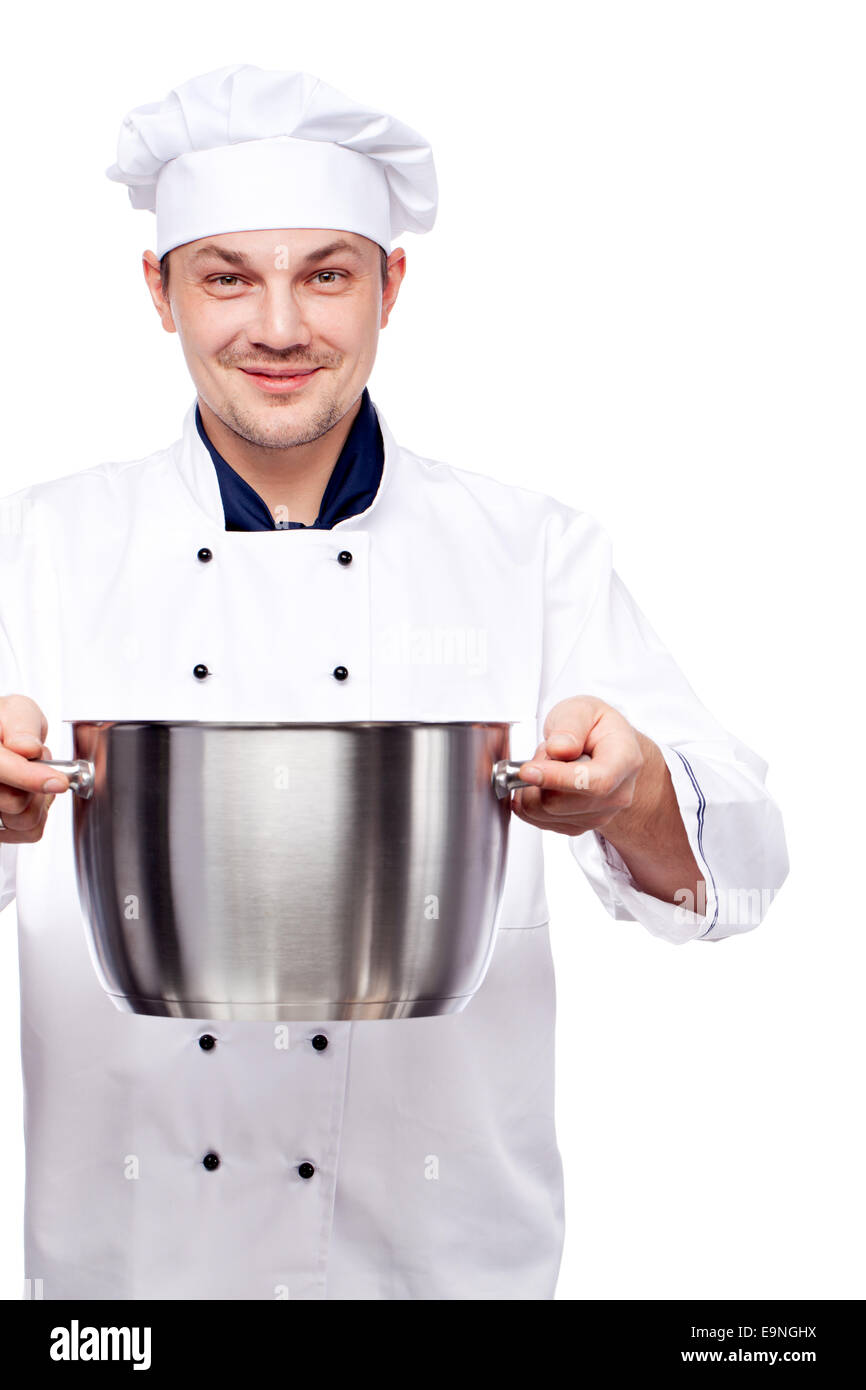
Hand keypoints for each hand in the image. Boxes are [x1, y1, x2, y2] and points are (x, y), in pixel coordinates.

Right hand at [0, 694, 68, 842]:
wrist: (1, 739)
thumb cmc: (4, 726)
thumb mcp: (16, 711)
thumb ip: (21, 726)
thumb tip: (26, 748)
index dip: (28, 777)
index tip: (57, 781)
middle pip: (14, 802)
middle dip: (37, 782)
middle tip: (34, 762)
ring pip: (23, 820)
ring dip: (38, 797)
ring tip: (30, 776)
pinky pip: (29, 832)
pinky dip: (39, 813)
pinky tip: (28, 794)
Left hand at [510, 695, 644, 837]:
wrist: (605, 749)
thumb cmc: (596, 728)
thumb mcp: (583, 709)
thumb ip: (571, 724)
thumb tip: (559, 749)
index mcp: (625, 760)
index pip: (595, 782)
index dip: (558, 779)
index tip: (527, 770)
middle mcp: (616, 795)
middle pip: (560, 802)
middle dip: (538, 774)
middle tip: (547, 750)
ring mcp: (599, 816)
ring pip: (544, 813)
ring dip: (532, 786)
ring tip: (550, 764)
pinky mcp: (578, 826)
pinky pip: (537, 820)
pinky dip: (530, 799)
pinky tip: (546, 781)